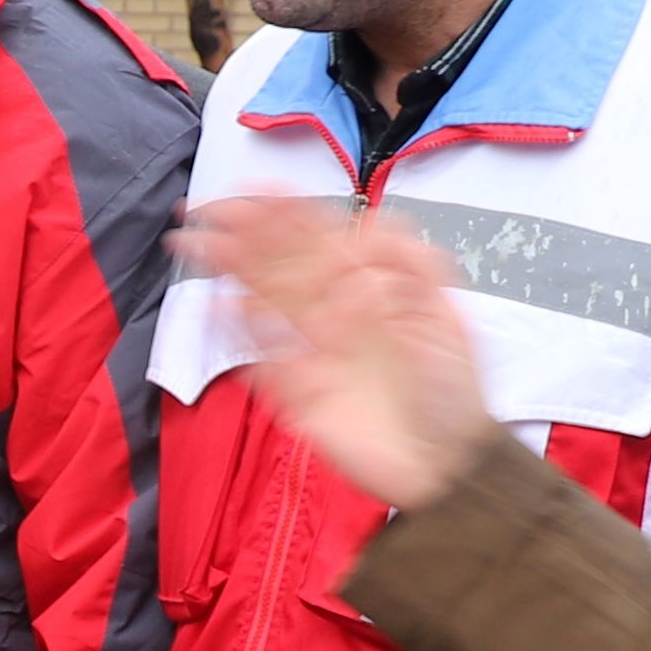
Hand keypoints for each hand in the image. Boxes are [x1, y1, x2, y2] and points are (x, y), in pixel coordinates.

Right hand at [181, 197, 503, 513]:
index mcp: (369, 290)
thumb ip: (412, 264)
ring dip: (229, 272)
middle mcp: (335, 314)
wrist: (450, 465)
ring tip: (195, 244)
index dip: (287, 212)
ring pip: (262, 300)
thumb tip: (365, 225)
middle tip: (206, 208)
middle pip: (281, 264)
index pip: (320, 240)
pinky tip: (216, 305)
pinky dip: (237, 331)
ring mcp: (312, 351)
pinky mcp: (297, 392)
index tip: (255, 185)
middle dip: (244, 234)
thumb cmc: (454, 392)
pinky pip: (259, 355)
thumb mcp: (448, 315)